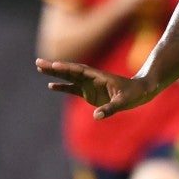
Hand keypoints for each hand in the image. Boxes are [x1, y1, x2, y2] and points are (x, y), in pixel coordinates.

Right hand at [36, 58, 152, 119]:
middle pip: (70, 71)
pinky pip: (72, 88)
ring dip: (55, 73)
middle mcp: (92, 79)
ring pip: (69, 77)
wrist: (140, 92)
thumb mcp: (124, 102)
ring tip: (39, 67)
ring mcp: (89, 85)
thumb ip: (110, 109)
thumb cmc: (134, 94)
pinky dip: (62, 87)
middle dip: (55, 67)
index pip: (81, 71)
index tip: (54, 65)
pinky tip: (50, 85)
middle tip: (38, 62)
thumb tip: (96, 116)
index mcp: (99, 77)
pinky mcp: (89, 92)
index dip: (68, 68)